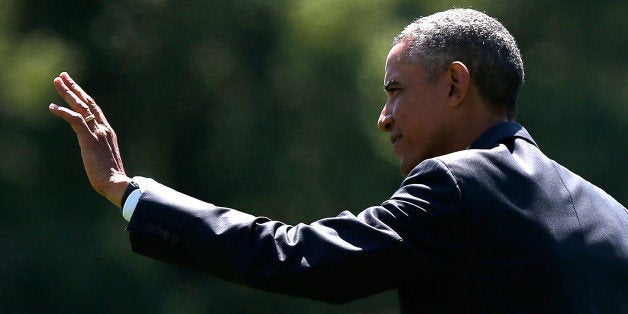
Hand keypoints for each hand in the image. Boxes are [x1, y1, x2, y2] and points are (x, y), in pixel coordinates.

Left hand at [49, 72, 129, 206]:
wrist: (116, 182)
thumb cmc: (111, 175)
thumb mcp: (105, 156)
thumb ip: (99, 148)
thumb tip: (93, 150)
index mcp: (108, 131)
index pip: (95, 109)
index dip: (84, 96)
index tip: (75, 86)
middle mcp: (103, 128)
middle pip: (87, 102)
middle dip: (74, 88)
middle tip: (63, 76)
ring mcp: (97, 133)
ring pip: (81, 107)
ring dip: (68, 93)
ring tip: (57, 82)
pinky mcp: (89, 139)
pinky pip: (75, 120)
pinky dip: (63, 112)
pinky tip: (52, 107)